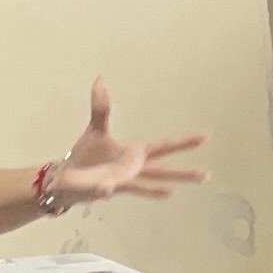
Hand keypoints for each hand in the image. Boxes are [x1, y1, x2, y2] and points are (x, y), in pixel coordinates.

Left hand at [57, 79, 204, 202]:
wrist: (68, 177)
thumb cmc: (86, 156)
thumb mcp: (96, 128)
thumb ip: (101, 107)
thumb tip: (100, 80)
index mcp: (134, 154)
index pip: (164, 147)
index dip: (183, 142)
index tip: (204, 137)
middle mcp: (132, 170)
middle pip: (162, 170)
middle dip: (182, 172)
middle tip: (205, 174)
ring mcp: (120, 181)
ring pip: (141, 186)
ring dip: (154, 189)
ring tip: (171, 192)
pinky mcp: (102, 188)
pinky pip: (104, 188)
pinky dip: (105, 189)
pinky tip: (106, 188)